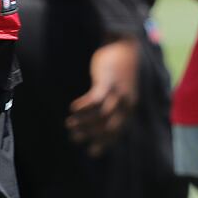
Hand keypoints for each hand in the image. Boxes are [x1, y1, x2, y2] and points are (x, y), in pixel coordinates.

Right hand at [65, 36, 139, 156]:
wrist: (124, 46)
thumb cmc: (119, 69)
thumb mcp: (119, 89)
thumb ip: (113, 104)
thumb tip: (100, 118)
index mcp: (129, 108)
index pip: (117, 132)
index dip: (104, 143)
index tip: (91, 152)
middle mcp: (126, 104)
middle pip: (109, 128)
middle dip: (91, 136)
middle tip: (74, 138)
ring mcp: (117, 93)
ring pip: (101, 116)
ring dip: (83, 123)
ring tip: (69, 124)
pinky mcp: (107, 81)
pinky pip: (95, 100)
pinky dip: (84, 107)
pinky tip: (73, 109)